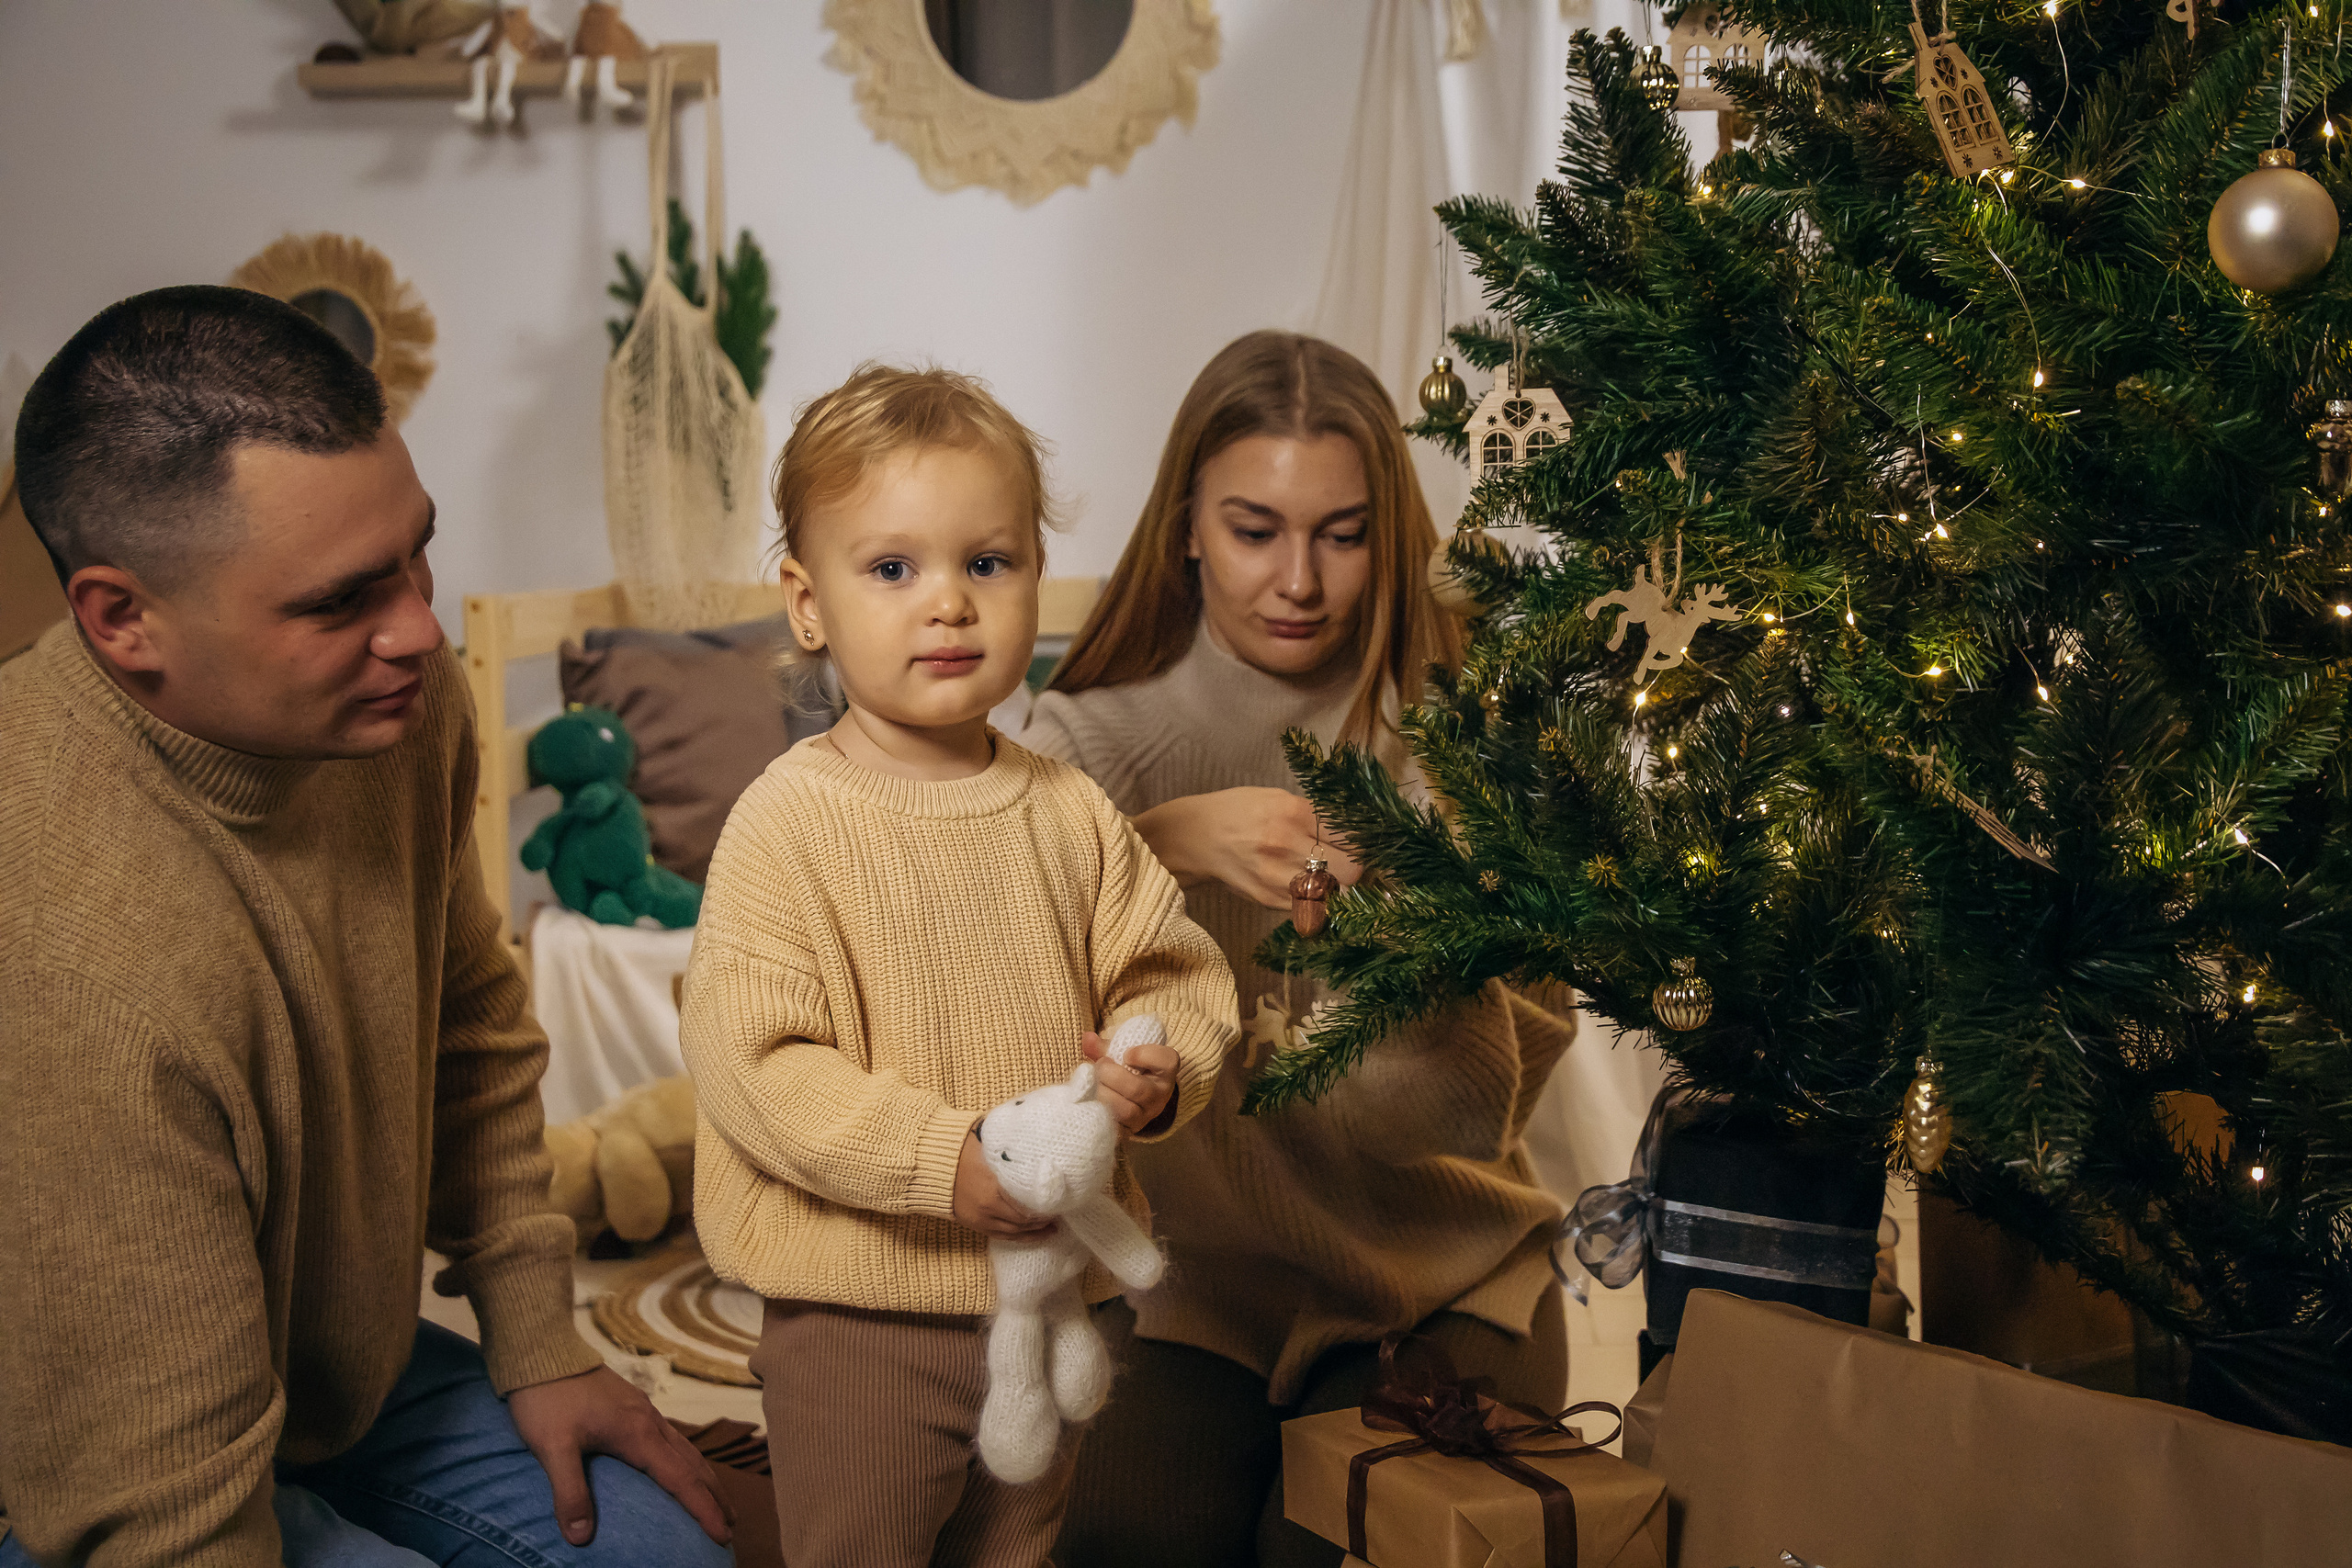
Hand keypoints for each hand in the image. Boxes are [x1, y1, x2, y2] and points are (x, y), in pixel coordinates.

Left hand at [508, 1364, 732, 1547]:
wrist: (544, 1351)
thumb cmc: (547, 1399)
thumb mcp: (552, 1448)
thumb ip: (569, 1492)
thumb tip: (581, 1538)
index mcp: (637, 1434)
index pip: (681, 1479)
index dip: (703, 1509)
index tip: (722, 1535)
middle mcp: (649, 1422)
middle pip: (693, 1464)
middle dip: (714, 1495)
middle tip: (731, 1525)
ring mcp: (643, 1410)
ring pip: (685, 1448)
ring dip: (704, 1476)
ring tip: (716, 1499)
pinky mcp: (633, 1404)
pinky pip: (672, 1437)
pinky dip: (686, 1459)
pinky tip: (679, 1464)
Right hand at [953, 1124, 1057, 1238]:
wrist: (931, 1163)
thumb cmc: (963, 1146)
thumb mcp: (991, 1140)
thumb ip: (1014, 1143)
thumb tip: (1039, 1137)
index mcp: (995, 1182)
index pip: (1029, 1199)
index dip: (1047, 1201)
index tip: (1061, 1196)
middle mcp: (989, 1204)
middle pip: (1026, 1218)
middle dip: (1045, 1216)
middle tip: (1060, 1209)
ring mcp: (982, 1217)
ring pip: (1017, 1231)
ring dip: (1037, 1229)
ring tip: (1053, 1225)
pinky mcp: (976, 1225)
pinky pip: (1004, 1237)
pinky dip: (1023, 1237)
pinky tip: (1037, 1234)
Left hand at [1081, 1030, 1177, 1136]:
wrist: (1131, 1099)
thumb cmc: (1127, 1070)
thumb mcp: (1121, 1054)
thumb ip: (1104, 1046)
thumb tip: (1087, 1039)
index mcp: (1164, 1071)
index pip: (1167, 1061)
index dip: (1143, 1054)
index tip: (1126, 1053)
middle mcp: (1159, 1096)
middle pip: (1138, 1089)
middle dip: (1111, 1075)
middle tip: (1100, 1066)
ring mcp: (1145, 1116)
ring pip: (1125, 1111)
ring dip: (1102, 1094)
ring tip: (1093, 1084)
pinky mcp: (1129, 1131)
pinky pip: (1114, 1128)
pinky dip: (1098, 1114)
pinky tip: (1090, 1102)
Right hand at [1131, 787, 1361, 910]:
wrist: (1194, 838)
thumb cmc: (1238, 811)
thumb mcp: (1278, 798)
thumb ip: (1315, 815)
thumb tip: (1354, 832)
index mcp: (1294, 813)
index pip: (1351, 836)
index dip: (1366, 843)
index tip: (1367, 844)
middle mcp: (1287, 847)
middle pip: (1351, 871)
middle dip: (1358, 869)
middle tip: (1351, 863)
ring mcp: (1278, 878)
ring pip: (1333, 895)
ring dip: (1337, 888)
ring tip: (1329, 877)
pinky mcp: (1269, 900)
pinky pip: (1309, 906)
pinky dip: (1315, 900)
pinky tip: (1307, 887)